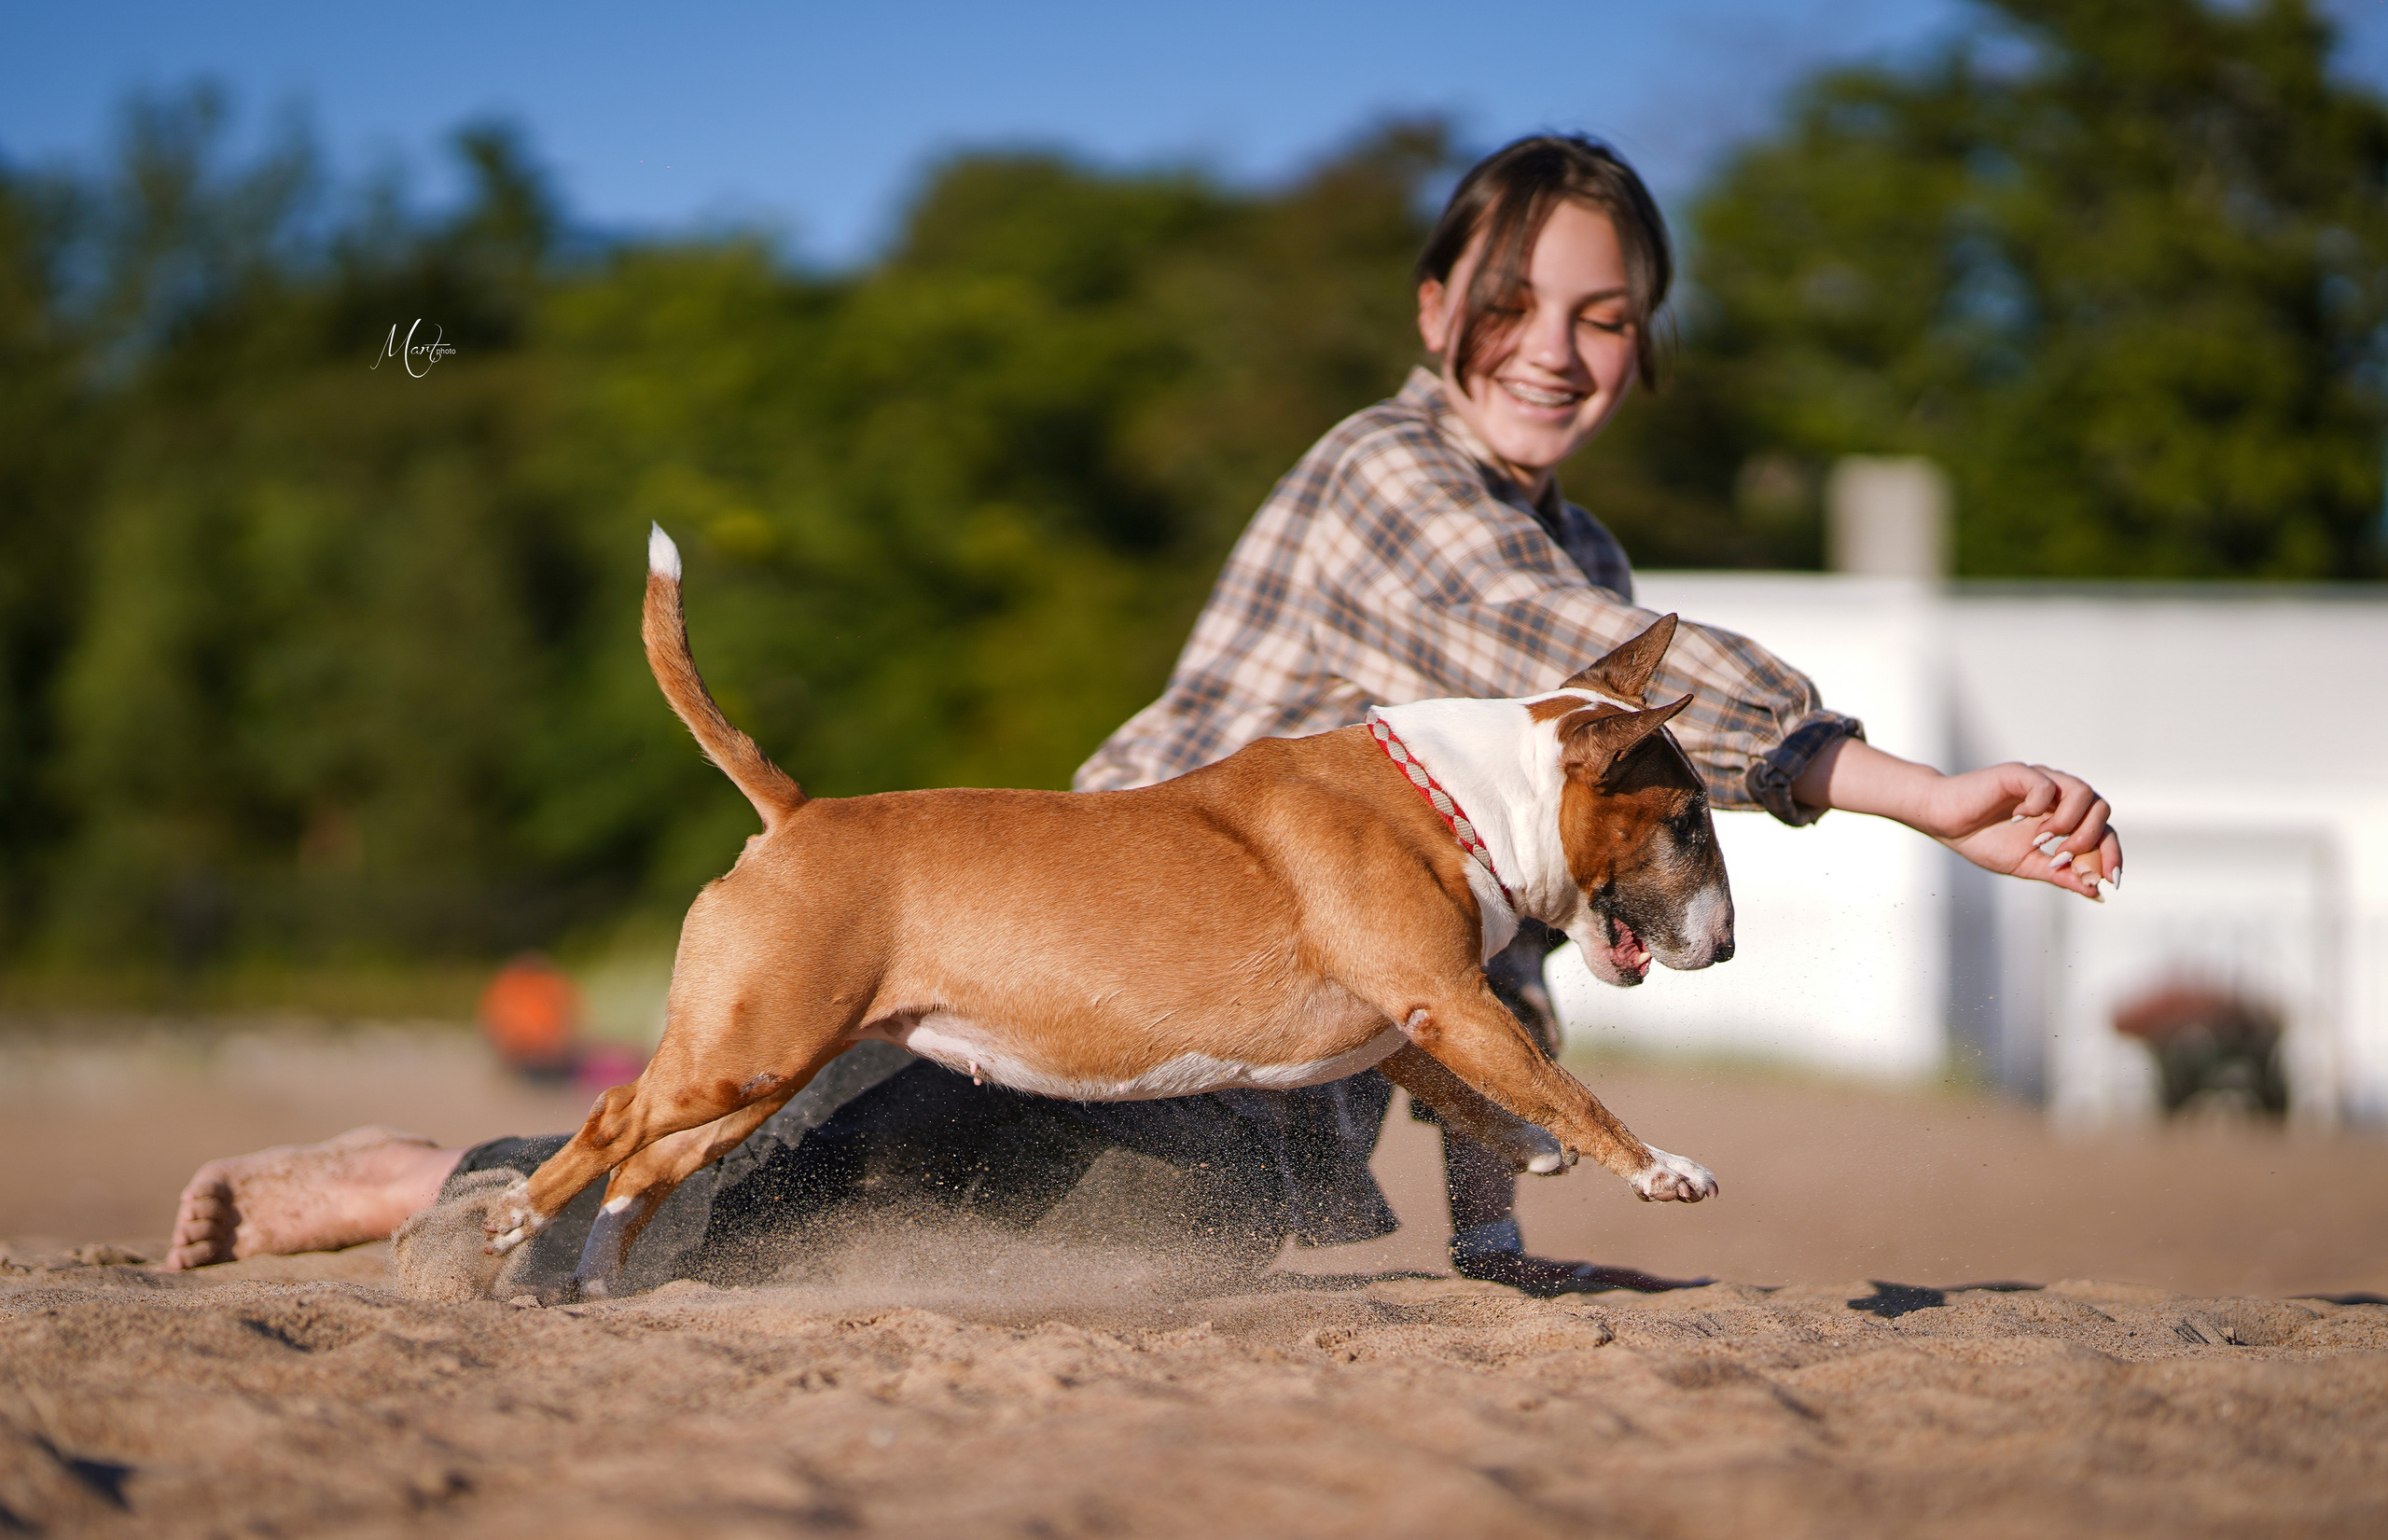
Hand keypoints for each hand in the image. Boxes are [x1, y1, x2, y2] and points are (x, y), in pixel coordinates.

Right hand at [1923, 762, 2119, 899]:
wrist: (1944, 822)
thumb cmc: (1981, 840)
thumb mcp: (2027, 865)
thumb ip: (2061, 875)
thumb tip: (2096, 892)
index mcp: (2064, 816)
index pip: (2103, 830)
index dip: (2111, 854)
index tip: (2110, 880)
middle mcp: (2057, 795)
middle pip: (2101, 808)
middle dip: (2089, 840)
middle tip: (2061, 857)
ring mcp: (2040, 781)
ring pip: (2082, 792)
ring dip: (2070, 823)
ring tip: (2042, 840)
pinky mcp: (2019, 773)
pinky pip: (2046, 785)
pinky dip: (2038, 807)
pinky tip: (2017, 820)